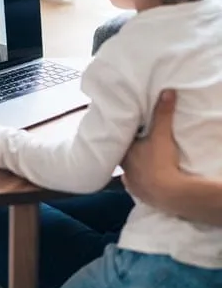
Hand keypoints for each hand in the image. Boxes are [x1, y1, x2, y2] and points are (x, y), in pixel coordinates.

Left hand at [121, 89, 180, 206]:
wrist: (170, 192)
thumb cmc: (161, 161)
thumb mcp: (162, 134)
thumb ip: (163, 113)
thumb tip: (166, 91)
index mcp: (124, 153)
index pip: (118, 143)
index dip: (122, 138)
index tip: (125, 133)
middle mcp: (123, 169)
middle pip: (123, 158)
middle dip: (128, 152)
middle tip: (137, 147)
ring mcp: (131, 183)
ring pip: (129, 173)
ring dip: (135, 168)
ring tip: (143, 163)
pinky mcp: (140, 195)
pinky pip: (137, 187)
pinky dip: (141, 182)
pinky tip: (146, 180)